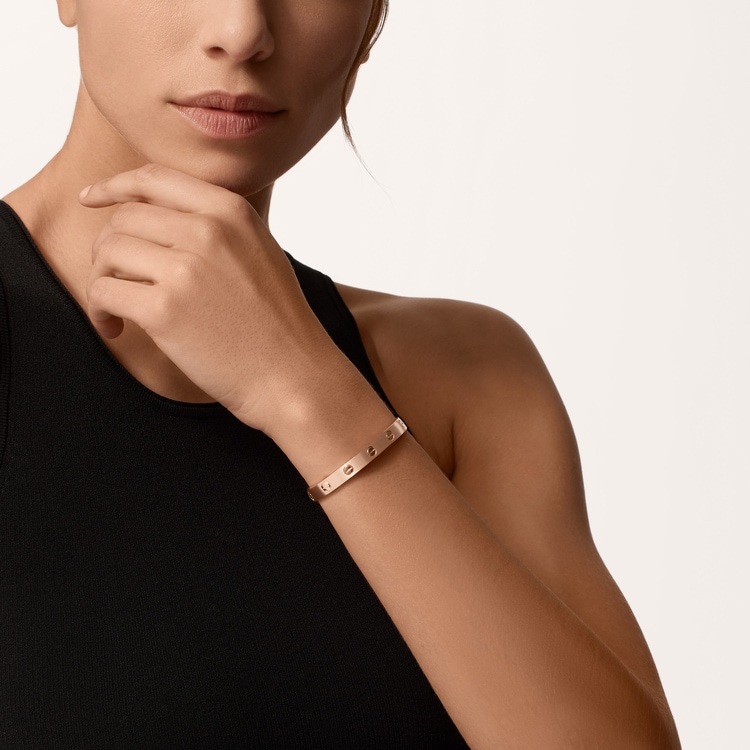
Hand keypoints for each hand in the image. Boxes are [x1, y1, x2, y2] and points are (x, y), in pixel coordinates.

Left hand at [80, 163, 337, 432]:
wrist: (293, 375)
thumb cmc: (277, 323)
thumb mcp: (260, 252)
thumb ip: (217, 225)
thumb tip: (154, 215)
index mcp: (231, 212)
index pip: (154, 179)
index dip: (114, 186)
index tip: (91, 199)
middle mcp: (208, 231)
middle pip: (123, 218)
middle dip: (108, 249)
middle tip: (116, 279)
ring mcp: (185, 269)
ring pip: (107, 251)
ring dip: (101, 280)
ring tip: (117, 308)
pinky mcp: (164, 310)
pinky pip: (103, 292)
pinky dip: (100, 311)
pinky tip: (116, 328)